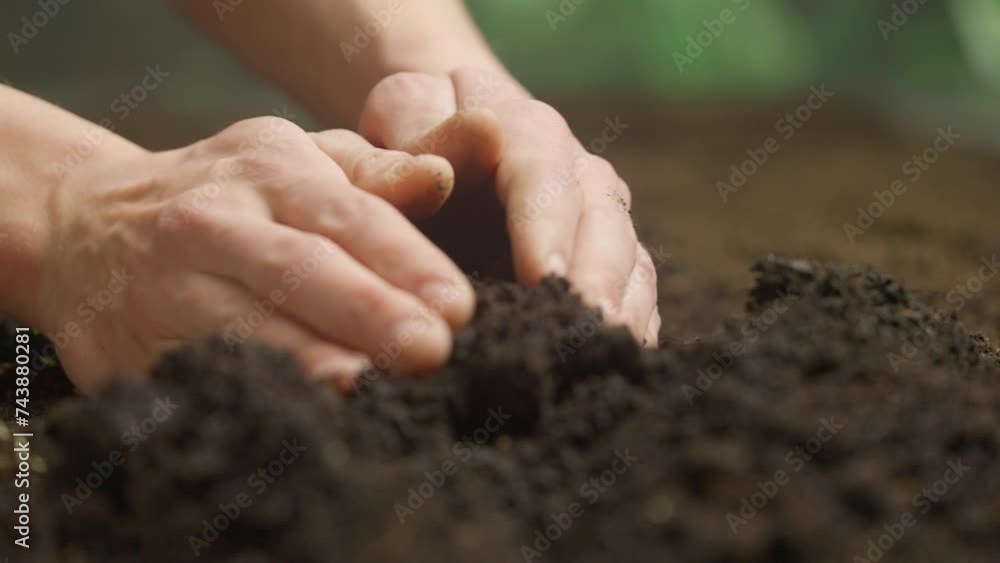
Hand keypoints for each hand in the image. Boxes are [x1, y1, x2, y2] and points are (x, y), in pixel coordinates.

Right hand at [36, 116, 474, 391]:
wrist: (86, 223)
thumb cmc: (228, 192)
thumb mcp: (294, 158)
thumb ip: (373, 173)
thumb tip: (443, 176)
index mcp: (269, 168)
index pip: (349, 215)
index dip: (405, 261)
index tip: (457, 306)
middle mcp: (214, 221)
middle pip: (297, 268)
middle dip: (365, 310)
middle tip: (430, 349)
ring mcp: (163, 286)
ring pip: (240, 325)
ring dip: (302, 358)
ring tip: (360, 386)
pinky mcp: (125, 346)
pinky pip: (190, 374)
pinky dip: (239, 396)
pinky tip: (286, 418)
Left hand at [357, 69, 660, 343]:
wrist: (437, 153)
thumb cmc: (403, 147)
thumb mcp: (386, 135)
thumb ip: (394, 160)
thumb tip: (436, 178)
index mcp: (521, 128)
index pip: (541, 171)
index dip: (546, 225)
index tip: (543, 275)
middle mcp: (573, 166)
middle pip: (601, 214)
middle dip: (599, 274)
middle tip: (593, 328)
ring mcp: (596, 211)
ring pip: (627, 251)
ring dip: (623, 304)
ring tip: (612, 352)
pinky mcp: (606, 252)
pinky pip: (634, 285)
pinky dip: (633, 321)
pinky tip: (620, 360)